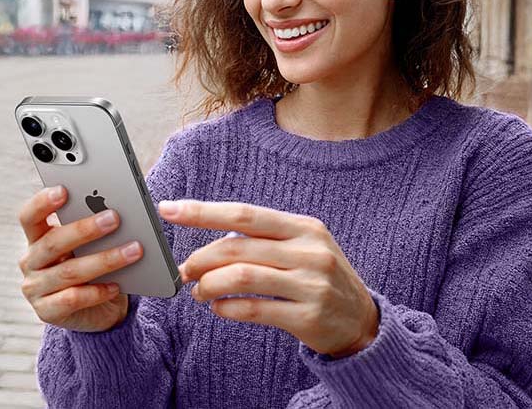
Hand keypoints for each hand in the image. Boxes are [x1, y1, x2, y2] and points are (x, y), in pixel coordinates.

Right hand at [16, 185, 143, 332]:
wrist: (98, 311)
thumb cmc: (94, 268)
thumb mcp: (90, 246)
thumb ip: (92, 230)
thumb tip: (114, 211)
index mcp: (36, 238)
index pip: (29, 216)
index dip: (43, 202)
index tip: (64, 189)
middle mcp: (30, 262)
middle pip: (53, 242)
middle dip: (85, 229)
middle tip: (114, 218)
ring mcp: (35, 289)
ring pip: (69, 272)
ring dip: (104, 260)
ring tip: (134, 250)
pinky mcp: (46, 312)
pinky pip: (73, 299)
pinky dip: (97, 291)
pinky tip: (117, 285)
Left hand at [158, 199, 378, 357]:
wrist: (363, 322)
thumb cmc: (319, 279)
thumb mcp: (302, 248)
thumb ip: (261, 241)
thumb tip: (209, 244)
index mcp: (304, 227)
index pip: (244, 213)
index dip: (202, 211)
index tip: (168, 209)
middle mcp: (310, 251)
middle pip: (237, 247)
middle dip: (200, 258)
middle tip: (183, 271)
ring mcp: (311, 284)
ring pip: (241, 277)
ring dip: (209, 285)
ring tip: (198, 292)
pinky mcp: (308, 317)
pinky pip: (254, 309)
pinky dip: (227, 308)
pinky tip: (219, 308)